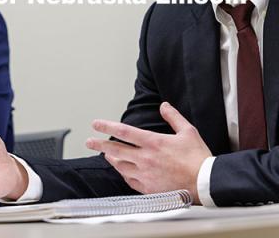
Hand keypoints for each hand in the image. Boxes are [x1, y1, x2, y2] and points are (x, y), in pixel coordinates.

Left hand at [85, 102, 211, 203]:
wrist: (206, 184)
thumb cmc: (198, 159)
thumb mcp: (187, 131)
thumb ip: (173, 117)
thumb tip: (164, 106)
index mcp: (153, 143)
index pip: (123, 132)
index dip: (107, 126)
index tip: (95, 124)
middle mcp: (145, 159)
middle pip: (115, 150)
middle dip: (99, 145)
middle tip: (89, 141)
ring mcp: (145, 175)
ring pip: (120, 166)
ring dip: (111, 159)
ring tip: (105, 155)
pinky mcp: (149, 189)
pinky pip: (130, 181)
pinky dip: (123, 174)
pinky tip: (122, 171)